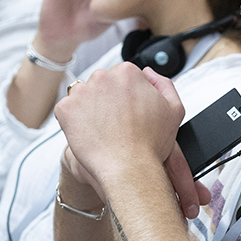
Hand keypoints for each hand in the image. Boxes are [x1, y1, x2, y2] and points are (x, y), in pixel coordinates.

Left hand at [56, 65, 209, 217]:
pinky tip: (90, 134)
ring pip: (83, 95)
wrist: (129, 168)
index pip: (122, 77)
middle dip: (107, 100)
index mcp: (127, 72)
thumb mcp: (174, 108)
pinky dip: (74, 121)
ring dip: (89, 108)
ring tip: (102, 130)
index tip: (128, 113)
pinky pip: (67, 110)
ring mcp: (81, 92)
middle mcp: (103, 77)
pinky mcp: (65, 108)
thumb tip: (147, 72)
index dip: (126, 96)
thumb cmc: (151, 143)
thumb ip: (163, 83)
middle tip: (116, 123)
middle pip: (102, 84)